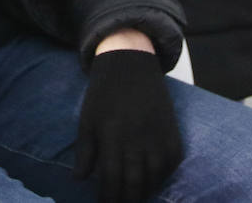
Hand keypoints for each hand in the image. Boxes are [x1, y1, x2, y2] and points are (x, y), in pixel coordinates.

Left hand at [74, 50, 181, 202]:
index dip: (108, 198)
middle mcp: (137, 138)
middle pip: (135, 183)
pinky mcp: (171, 129)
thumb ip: (85, 151)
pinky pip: (172, 160)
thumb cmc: (103, 92)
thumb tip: (78, 179)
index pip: (111, 179)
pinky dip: (165, 175)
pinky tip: (155, 180)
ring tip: (136, 197)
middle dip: (127, 200)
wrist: (130, 62)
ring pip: (155, 175)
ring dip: (146, 191)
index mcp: (112, 136)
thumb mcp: (87, 119)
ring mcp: (157, 134)